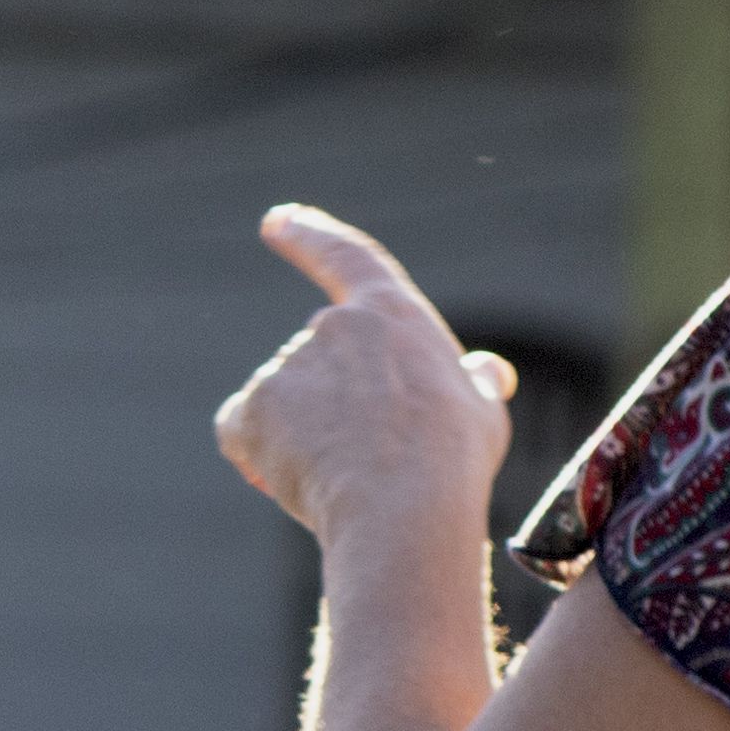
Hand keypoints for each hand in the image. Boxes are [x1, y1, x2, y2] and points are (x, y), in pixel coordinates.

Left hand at [216, 205, 513, 541]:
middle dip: (329, 409)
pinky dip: (255, 453)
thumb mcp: (481, 413)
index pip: (347, 258)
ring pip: (282, 405)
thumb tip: (487, 371)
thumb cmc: (452, 465)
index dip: (311, 235)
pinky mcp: (255, 407)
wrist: (404, 510)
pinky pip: (242, 431)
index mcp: (392, 315)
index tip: (278, 220)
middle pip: (319, 366)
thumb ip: (473, 384)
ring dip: (299, 437)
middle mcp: (334, 327)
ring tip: (343, 481)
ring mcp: (289, 364)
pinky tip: (290, 481)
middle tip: (366, 463)